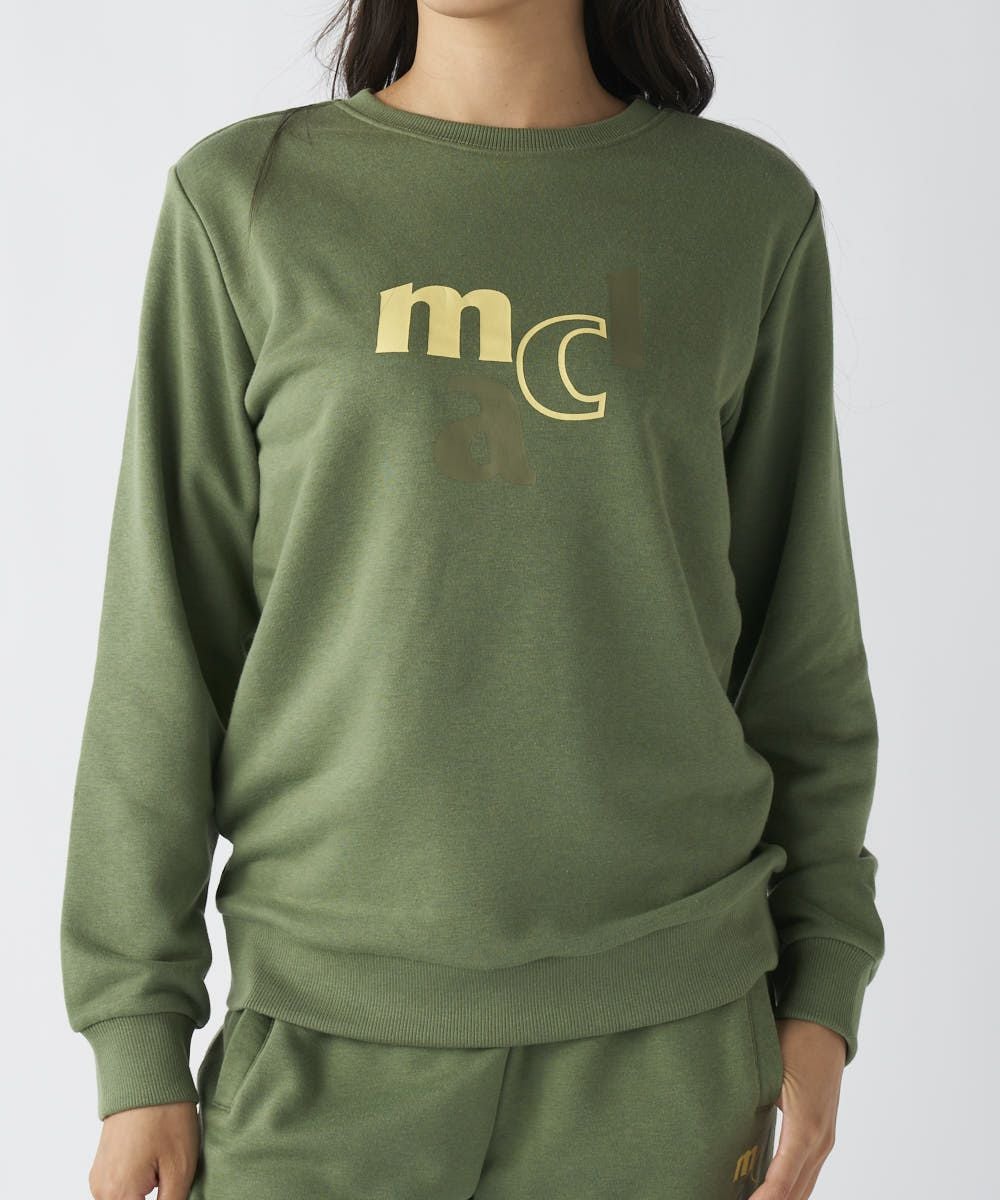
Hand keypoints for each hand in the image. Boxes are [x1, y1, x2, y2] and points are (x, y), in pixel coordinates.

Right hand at [88, 1101, 199, 1199]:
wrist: (146, 1074)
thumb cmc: (166, 1116)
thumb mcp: (180, 1168)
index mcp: (118, 1195)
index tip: (172, 1194)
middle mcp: (100, 1190)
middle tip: (170, 1183)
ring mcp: (99, 1177)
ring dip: (144, 1198)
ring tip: (165, 1177)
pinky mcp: (104, 1164)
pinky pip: (119, 1190)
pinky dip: (136, 1189)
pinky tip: (157, 1171)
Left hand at [755, 1018, 845, 1198]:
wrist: (823, 1024)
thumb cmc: (794, 1042)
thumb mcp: (769, 1074)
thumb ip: (752, 1105)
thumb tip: (724, 1130)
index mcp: (805, 1128)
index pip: (782, 1181)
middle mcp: (820, 1140)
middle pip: (797, 1192)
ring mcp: (825, 1138)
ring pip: (805, 1186)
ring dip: (783, 1199)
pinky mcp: (823, 1132)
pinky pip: (808, 1172)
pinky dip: (792, 1188)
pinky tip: (772, 1193)